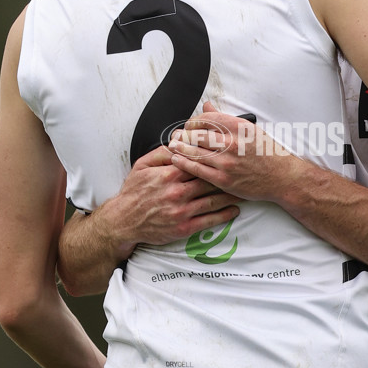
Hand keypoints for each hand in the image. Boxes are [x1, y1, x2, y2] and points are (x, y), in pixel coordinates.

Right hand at [98, 144, 241, 248]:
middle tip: (242, 170)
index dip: (214, 156)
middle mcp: (178, 192)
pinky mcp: (184, 227)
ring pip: (214, 199)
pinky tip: (234, 210)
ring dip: (231, 194)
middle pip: (210, 180)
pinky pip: (210, 220)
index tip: (228, 152)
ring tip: (244, 189)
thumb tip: (178, 141)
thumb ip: (162, 153)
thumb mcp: (142, 166)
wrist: (123, 221)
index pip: (198, 161)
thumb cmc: (133, 192)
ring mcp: (182, 210)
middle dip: (227, 174)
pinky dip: (225, 215)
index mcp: (169, 174)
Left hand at [168, 102, 300, 201]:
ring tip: (173, 145)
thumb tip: (207, 106)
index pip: (207, 118)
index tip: (190, 124)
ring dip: (180, 148)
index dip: (194, 120)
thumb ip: (225, 118)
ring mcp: (227, 162)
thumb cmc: (267, 153)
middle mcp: (232, 143)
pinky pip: (197, 170)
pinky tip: (176, 159)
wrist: (281, 177)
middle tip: (177, 135)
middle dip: (184, 134)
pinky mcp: (223, 179)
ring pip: (194, 152)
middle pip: (197, 135)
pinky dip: (184, 163)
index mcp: (238, 127)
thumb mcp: (249, 129)